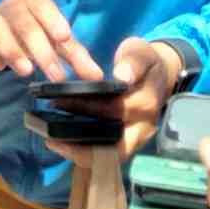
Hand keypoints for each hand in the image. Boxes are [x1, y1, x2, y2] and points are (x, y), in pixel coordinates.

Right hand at [0, 0, 103, 81]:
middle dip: (41, 51)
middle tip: (56, 75)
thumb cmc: (36, 31)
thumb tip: (97, 77)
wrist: (0, 23)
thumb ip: (76, 56)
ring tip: (26, 71)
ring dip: (12, 51)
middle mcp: (11, 8)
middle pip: (25, 25)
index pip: (42, 5)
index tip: (65, 37)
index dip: (53, 20)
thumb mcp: (57, 40)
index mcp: (34, 3)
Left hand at [46, 37, 179, 166]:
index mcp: (146, 102)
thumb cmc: (145, 62)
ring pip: (110, 155)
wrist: (160, 76)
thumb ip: (132, 62)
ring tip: (53, 143)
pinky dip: (86, 154)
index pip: (114, 109)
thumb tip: (122, 77)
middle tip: (49, 128)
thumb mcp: (140, 53)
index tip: (59, 101)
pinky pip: (108, 156)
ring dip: (81, 153)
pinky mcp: (130, 144)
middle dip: (79, 135)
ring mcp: (138, 139)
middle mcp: (144, 126)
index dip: (86, 108)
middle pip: (111, 139)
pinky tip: (63, 145)